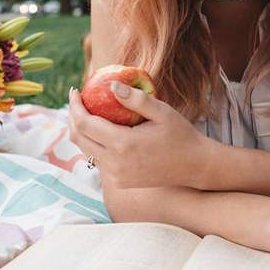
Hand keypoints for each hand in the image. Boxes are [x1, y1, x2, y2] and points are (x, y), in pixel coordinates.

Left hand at [67, 81, 210, 188]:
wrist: (195, 167)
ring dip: (81, 131)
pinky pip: (97, 160)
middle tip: (78, 99)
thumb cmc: (181, 135)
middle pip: (79, 138)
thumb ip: (136, 99)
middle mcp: (115, 164)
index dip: (75, 106)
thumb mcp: (162, 112)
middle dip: (73, 116)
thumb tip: (112, 86)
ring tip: (87, 111)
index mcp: (123, 145)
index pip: (84, 123)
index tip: (75, 91)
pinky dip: (93, 143)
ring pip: (85, 150)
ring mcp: (116, 176)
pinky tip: (100, 129)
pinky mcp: (119, 182)